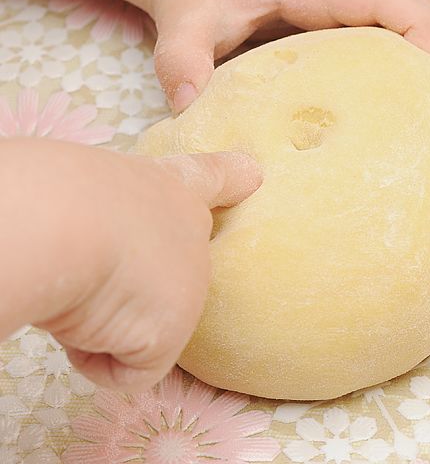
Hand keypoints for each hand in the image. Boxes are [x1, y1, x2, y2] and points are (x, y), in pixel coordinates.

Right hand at [0, 139, 261, 391]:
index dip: (230, 178)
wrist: (64, 221)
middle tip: (87, 262)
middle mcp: (190, 230)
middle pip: (167, 270)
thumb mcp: (91, 186)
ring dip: (98, 316)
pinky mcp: (174, 334)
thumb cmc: (61, 193)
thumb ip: (115, 217)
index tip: (251, 174)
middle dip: (126, 282)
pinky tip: (83, 321)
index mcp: (166, 183)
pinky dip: (92, 357)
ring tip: (79, 281)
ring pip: (131, 323)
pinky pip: (125, 370)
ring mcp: (193, 284)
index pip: (208, 180)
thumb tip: (113, 278)